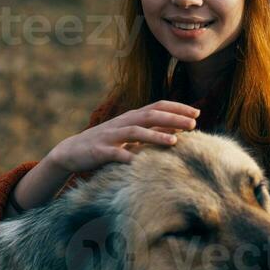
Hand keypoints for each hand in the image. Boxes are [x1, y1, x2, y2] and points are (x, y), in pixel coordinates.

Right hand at [46, 102, 200, 173]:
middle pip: (150, 115)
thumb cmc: (107, 143)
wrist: (72, 152)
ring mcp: (111, 136)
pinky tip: (139, 162)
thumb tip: (178, 129)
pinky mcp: (100, 151)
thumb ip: (152, 131)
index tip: (197, 112)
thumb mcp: (131, 135)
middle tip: (193, 123)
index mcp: (132, 117)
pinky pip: (115, 154)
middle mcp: (123, 122)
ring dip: (156, 136)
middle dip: (173, 118)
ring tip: (175, 141)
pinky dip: (127, 156)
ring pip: (136, 132)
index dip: (177, 108)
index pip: (158, 106)